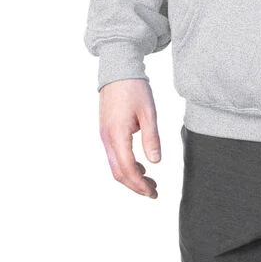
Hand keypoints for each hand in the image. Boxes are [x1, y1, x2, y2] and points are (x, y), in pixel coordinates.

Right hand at [99, 78, 161, 198]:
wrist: (118, 69)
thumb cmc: (134, 88)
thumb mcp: (148, 112)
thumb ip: (151, 138)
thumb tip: (155, 162)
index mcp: (117, 134)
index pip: (128, 168)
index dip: (140, 184)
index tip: (154, 192)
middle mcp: (107, 138)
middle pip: (118, 172)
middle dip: (135, 186)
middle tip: (153, 192)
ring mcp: (104, 135)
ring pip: (115, 165)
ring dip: (131, 177)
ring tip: (150, 182)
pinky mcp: (106, 131)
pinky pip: (114, 155)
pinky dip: (126, 165)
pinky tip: (140, 166)